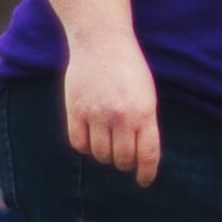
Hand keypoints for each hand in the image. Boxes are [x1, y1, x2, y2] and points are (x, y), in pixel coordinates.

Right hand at [65, 28, 161, 182]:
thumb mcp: (147, 94)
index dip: (146, 173)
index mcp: (144, 113)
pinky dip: (85, 146)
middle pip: (122, 159)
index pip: (147, 155)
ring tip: (107, 142)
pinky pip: (78, 143)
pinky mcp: (75, 110)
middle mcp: (121, 116)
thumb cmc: (129, 68)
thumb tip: (139, 156)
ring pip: (100, 154)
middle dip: (124, 163)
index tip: (144, 181)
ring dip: (105, 154)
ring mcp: (96, 114)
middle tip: (124, 157)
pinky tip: (90, 138)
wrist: (101, 40)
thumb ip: (144, 123)